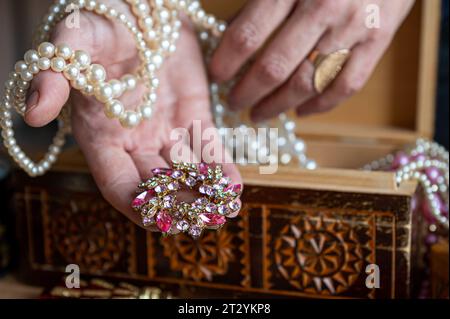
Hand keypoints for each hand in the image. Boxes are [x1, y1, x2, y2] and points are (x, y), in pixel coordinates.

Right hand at [24, 0, 240, 227]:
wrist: (141, 7)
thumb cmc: (102, 23)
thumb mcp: (75, 42)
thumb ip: (54, 75)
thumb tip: (33, 112)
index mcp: (102, 136)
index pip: (117, 184)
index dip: (138, 205)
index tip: (163, 219)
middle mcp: (134, 142)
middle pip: (157, 187)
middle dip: (179, 205)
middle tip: (204, 218)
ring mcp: (166, 132)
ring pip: (185, 174)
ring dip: (204, 194)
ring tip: (224, 210)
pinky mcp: (193, 117)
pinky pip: (208, 150)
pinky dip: (221, 170)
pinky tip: (235, 187)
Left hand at [210, 0, 414, 120]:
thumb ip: (260, 1)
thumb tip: (230, 35)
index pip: (248, 35)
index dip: (226, 62)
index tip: (216, 77)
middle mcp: (324, 7)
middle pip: (274, 68)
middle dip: (247, 92)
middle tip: (234, 103)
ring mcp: (354, 26)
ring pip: (308, 83)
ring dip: (278, 105)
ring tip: (259, 113)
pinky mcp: (378, 41)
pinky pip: (346, 86)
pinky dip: (321, 106)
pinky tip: (301, 111)